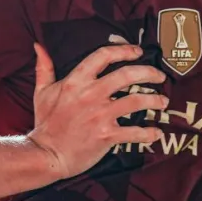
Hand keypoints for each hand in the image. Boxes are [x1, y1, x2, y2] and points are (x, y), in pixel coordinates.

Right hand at [26, 43, 166, 178]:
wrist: (46, 153)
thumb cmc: (45, 123)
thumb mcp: (42, 92)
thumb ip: (44, 68)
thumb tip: (39, 47)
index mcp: (76, 81)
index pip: (104, 56)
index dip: (124, 50)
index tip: (137, 51)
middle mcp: (91, 94)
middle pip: (127, 75)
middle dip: (149, 72)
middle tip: (160, 76)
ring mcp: (100, 115)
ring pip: (136, 101)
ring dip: (154, 100)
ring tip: (163, 101)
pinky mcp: (107, 136)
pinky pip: (135, 132)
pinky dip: (149, 132)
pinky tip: (156, 132)